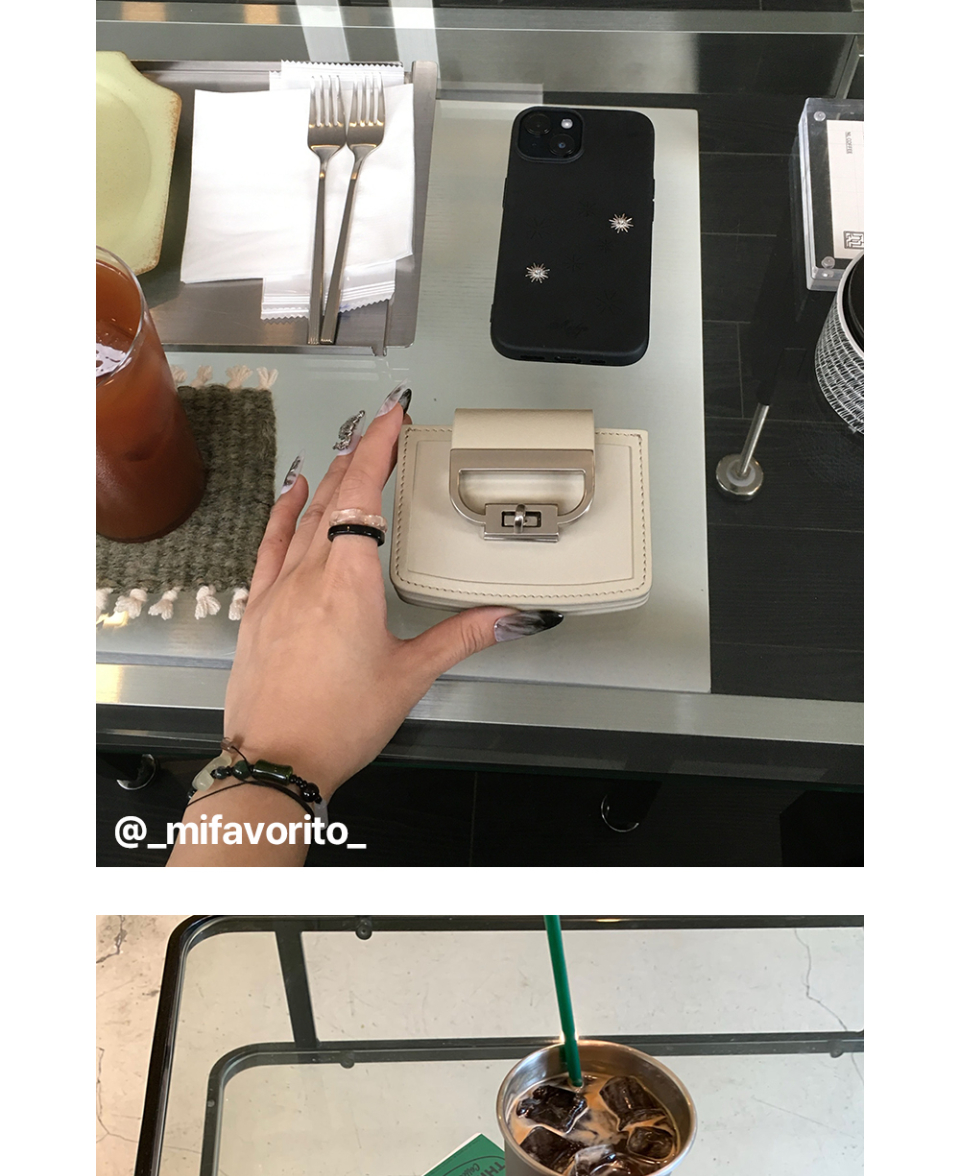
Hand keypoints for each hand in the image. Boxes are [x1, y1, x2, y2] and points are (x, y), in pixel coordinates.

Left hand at [222, 396, 507, 797]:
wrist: (276, 759)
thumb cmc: (335, 724)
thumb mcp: (409, 677)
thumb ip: (461, 637)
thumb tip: (507, 617)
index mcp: (349, 581)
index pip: (364, 493)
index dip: (378, 446)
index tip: (392, 416)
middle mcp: (309, 574)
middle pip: (336, 495)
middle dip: (361, 453)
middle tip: (383, 427)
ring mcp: (279, 590)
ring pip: (304, 516)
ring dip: (329, 477)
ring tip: (348, 449)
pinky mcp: (260, 609)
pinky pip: (271, 545)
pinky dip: (284, 512)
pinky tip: (293, 493)